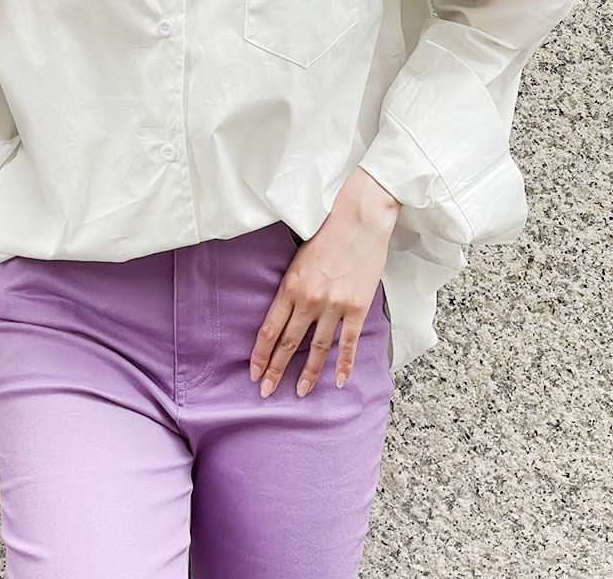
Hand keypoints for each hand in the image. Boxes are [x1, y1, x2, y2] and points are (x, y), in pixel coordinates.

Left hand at [248, 167, 400, 396]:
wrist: (359, 221)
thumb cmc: (326, 235)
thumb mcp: (297, 259)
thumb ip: (290, 288)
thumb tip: (282, 314)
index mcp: (290, 287)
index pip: (269, 329)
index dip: (260, 354)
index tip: (254, 372)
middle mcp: (309, 300)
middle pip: (288, 343)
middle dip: (276, 370)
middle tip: (266, 392)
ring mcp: (334, 305)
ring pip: (317, 348)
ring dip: (308, 373)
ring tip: (300, 391)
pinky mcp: (357, 307)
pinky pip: (347, 342)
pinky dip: (344, 363)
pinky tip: (338, 380)